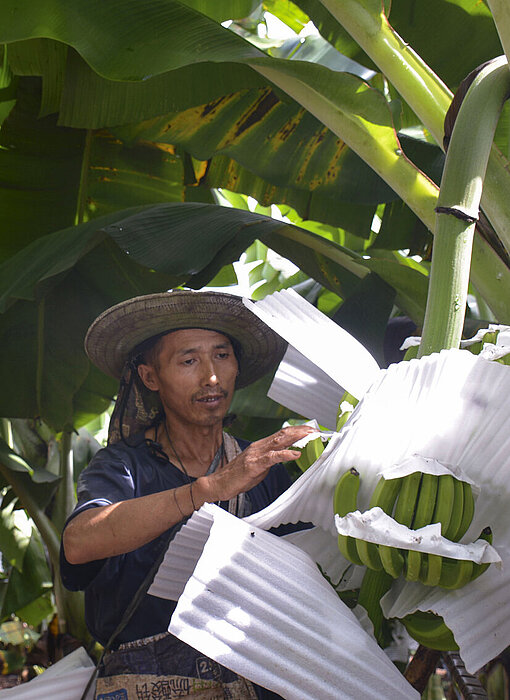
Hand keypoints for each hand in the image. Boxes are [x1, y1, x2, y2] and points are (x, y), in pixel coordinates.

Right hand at [197, 424, 315, 501]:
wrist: (218, 484)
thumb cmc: (237, 477)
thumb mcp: (259, 467)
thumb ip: (271, 460)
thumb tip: (283, 458)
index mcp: (260, 446)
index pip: (282, 434)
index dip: (297, 430)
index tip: (310, 430)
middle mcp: (258, 446)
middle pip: (283, 434)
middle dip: (301, 431)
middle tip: (315, 430)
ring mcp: (256, 454)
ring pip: (279, 441)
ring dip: (297, 438)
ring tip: (310, 436)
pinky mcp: (254, 464)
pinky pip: (272, 457)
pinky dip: (285, 454)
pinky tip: (295, 454)